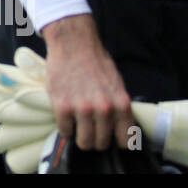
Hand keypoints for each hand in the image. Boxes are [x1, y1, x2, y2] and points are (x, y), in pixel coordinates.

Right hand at [41, 14, 131, 149]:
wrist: (73, 43)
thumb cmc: (96, 62)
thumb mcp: (116, 84)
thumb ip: (118, 107)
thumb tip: (117, 128)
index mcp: (121, 104)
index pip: (125, 140)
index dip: (117, 141)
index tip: (111, 137)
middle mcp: (104, 109)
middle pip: (102, 144)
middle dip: (96, 140)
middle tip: (90, 130)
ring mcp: (82, 109)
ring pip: (84, 142)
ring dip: (81, 138)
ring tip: (78, 127)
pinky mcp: (62, 107)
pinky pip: (65, 131)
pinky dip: (66, 128)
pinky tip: (66, 118)